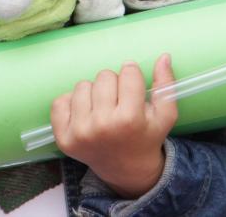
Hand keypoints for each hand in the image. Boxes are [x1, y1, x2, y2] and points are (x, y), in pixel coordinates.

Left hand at [51, 55, 177, 198]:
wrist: (126, 169)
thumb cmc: (146, 137)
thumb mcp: (165, 115)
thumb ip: (166, 84)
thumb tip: (163, 56)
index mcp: (129, 119)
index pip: (128, 72)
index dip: (132, 76)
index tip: (133, 88)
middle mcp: (102, 125)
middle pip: (104, 76)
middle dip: (113, 84)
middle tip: (118, 101)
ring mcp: (79, 132)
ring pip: (82, 85)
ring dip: (93, 93)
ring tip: (102, 108)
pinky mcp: (63, 137)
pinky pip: (60, 101)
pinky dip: (71, 103)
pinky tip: (84, 114)